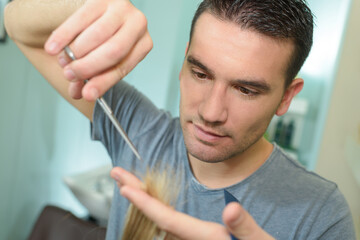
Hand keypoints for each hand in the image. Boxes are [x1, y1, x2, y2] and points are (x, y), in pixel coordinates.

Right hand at [44, 0, 152, 100]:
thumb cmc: (109, 39)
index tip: (87, 94)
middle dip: (88, 67)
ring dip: (75, 53)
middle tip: (70, 75)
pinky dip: (64, 36)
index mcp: (143, 44)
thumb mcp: (108, 59)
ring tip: (63, 62)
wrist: (106, 13)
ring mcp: (121, 8)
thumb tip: (79, 93)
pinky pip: (80, 19)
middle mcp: (138, 24)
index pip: (123, 67)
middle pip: (113, 51)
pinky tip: (53, 48)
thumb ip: (94, 76)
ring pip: (96, 35)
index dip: (103, 82)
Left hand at [110, 167, 274, 239]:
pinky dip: (158, 209)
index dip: (144, 203)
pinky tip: (153, 202)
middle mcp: (194, 239)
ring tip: (129, 182)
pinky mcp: (199, 239)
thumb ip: (245, 227)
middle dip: (136, 194)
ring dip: (144, 200)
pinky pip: (172, 224)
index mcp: (204, 237)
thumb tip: (231, 209)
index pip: (167, 218)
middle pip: (158, 216)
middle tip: (117, 174)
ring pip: (162, 220)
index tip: (124, 187)